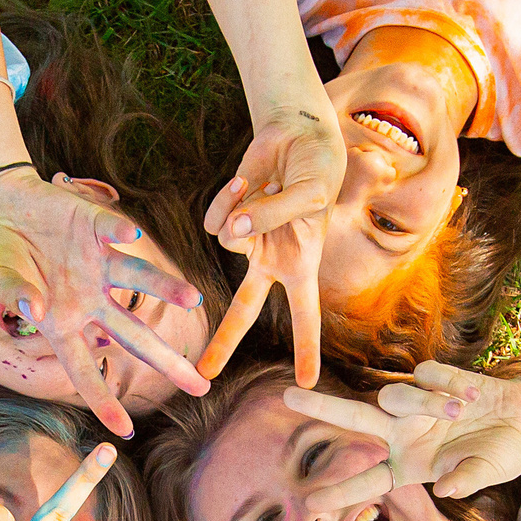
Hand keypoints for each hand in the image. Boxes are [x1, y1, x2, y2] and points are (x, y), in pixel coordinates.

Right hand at [0, 171, 206, 435]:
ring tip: (194, 298)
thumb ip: (13, 296)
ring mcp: (95, 264)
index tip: (125, 432)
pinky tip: (133, 234)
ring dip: (165, 288)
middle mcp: (87, 299)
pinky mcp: (93, 226)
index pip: (85, 371)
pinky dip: (120, 232)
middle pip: (134, 336)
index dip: (104, 402)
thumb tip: (35, 309)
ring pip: (138, 281)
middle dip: (167, 361)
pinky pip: (111, 230)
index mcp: (61, 324)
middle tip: (201, 387)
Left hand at [201, 106, 344, 384]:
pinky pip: (215, 219)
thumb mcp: (308, 196)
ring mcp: (245, 241)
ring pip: (226, 243)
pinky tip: (245, 182)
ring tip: (267, 188)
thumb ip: (272, 218)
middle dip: (224, 342)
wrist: (296, 137)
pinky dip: (228, 198)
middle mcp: (270, 260)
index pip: (305, 315)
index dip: (306, 348)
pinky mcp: (226, 218)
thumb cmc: (316, 170)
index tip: (307, 383)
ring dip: (246, 211)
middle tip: (204, 374)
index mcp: (300, 264)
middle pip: (243, 311)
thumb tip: (235, 232)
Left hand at [283, 362, 520, 512]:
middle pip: (354, 418)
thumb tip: (444, 489)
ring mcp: (416, 406)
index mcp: (410, 466)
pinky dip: (450, 385)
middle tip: (288, 395)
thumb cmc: (503, 453)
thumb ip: (467, 480)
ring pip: (395, 395)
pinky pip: (427, 375)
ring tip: (462, 410)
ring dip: (426, 404)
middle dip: (322, 407)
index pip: (369, 482)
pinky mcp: (433, 379)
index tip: (308, 506)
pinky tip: (472, 394)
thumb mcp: (489, 472)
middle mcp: (404, 434)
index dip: (341, 494)